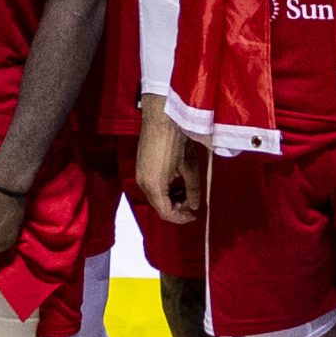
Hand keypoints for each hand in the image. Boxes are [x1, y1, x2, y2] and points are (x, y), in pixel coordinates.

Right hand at [134, 97, 202, 223]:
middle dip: (176, 208)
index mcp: (155, 187)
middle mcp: (143, 183)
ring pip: (155, 196)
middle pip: (159, 206)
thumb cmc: (176, 142)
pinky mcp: (141, 167)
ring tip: (185, 191)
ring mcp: (140, 175)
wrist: (161, 119)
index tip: (195, 215)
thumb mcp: (190, 168)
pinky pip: (152, 186)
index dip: (181, 217)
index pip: (166, 213)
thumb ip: (192, 189)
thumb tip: (195, 205)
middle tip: (192, 203)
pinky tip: (175, 181)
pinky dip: (164, 189)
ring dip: (170, 198)